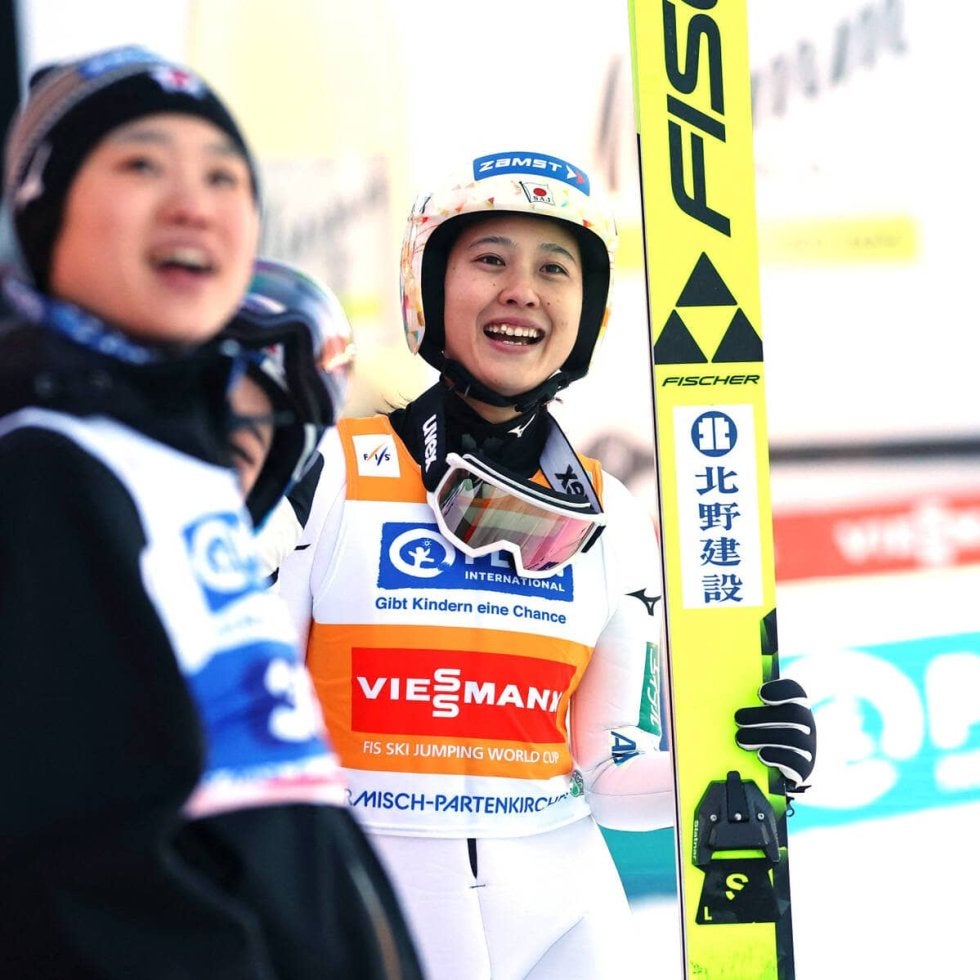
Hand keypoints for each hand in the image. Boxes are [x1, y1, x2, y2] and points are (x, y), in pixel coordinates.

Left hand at [734, 678, 815, 794]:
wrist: (762, 769)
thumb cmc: (752, 733)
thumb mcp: (749, 715)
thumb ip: (744, 702)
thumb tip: (720, 690)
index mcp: (794, 705)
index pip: (795, 691)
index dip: (780, 690)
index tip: (760, 694)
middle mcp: (805, 724)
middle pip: (794, 714)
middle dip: (763, 716)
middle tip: (738, 719)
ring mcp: (806, 746)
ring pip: (795, 737)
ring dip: (764, 736)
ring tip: (742, 739)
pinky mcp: (803, 768)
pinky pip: (797, 764)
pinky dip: (778, 758)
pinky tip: (762, 755)